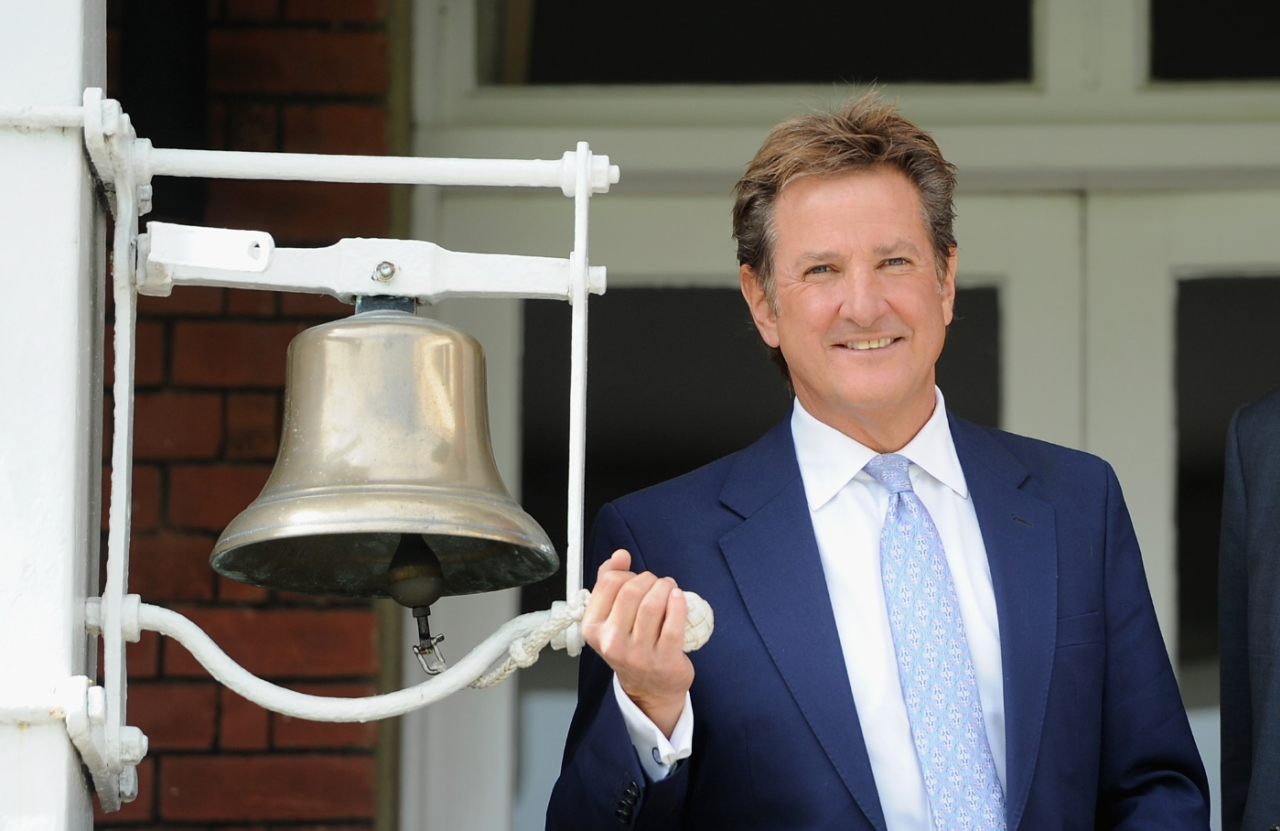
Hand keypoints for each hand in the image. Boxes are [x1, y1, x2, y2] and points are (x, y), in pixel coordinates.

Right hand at [581, 549, 693, 737]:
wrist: (649, 688)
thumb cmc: (630, 645)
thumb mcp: (611, 617)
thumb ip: (610, 582)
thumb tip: (620, 555)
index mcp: (593, 628)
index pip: (608, 583)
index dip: (627, 573)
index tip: (637, 580)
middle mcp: (611, 642)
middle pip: (631, 591)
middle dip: (649, 579)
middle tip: (658, 584)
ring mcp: (637, 653)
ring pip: (652, 605)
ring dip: (665, 587)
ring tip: (670, 589)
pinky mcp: (663, 660)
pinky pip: (673, 624)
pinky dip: (679, 604)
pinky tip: (680, 598)